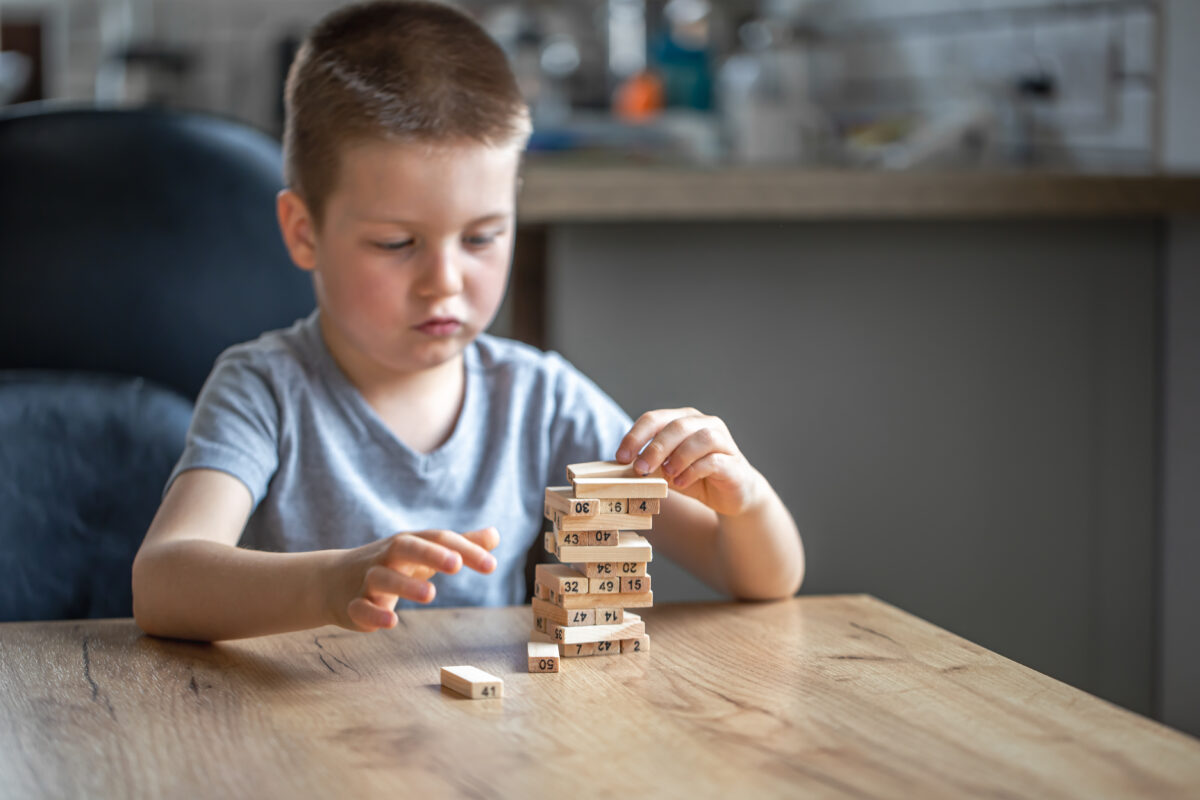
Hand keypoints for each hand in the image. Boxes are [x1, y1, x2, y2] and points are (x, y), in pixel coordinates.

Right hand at [330, 527, 499, 631]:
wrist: (332, 580)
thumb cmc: (390, 563)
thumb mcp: (423, 550)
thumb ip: (459, 545)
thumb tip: (494, 535)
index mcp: (409, 543)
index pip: (438, 539)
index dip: (465, 550)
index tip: (491, 565)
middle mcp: (387, 557)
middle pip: (406, 547)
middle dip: (431, 553)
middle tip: (457, 564)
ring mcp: (367, 580)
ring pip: (382, 578)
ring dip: (405, 585)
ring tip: (431, 594)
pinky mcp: (353, 606)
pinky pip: (360, 608)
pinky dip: (374, 614)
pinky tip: (391, 622)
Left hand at [616, 408, 762, 516]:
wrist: (733, 495)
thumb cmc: (695, 478)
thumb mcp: (666, 471)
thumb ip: (649, 465)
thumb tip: (621, 467)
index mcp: (683, 420)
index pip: (654, 419)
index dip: (635, 436)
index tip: (620, 458)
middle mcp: (705, 424)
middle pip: (677, 425)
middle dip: (655, 447)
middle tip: (639, 468)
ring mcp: (723, 442)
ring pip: (702, 437)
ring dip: (679, 456)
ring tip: (667, 474)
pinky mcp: (734, 462)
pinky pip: (715, 460)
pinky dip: (695, 470)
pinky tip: (682, 483)